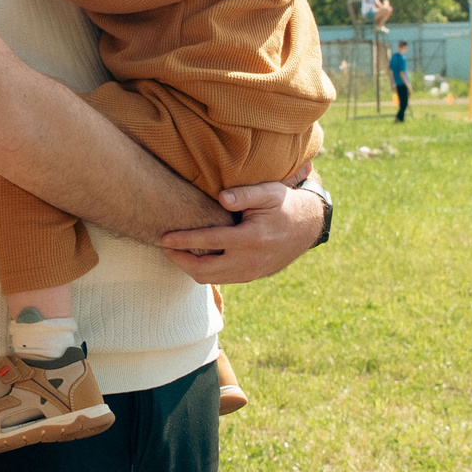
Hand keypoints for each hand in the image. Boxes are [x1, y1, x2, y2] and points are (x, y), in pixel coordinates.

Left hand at [159, 179, 323, 281]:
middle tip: (163, 247)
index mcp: (252, 238)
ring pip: (211, 279)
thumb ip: (246, 194)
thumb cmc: (284, 204)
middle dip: (179, 260)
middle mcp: (250, 260)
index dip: (183, 241)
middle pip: (204, 270)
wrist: (308, 227)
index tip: (164, 237)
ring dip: (189, 268)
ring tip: (174, 253)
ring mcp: (251, 272)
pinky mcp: (251, 277)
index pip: (210, 242)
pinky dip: (204, 272)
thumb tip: (221, 198)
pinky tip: (194, 258)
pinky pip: (221, 279)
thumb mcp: (269, 192)